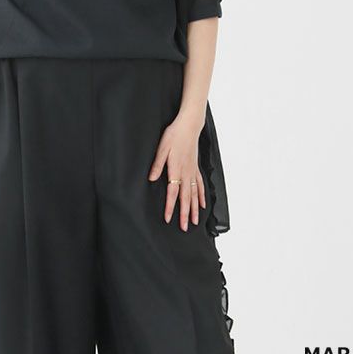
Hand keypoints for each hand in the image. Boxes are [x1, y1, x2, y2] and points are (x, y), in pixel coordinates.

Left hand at [148, 112, 206, 230]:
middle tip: (184, 228)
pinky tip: (201, 205)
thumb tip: (152, 178)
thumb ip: (157, 164)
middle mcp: (186, 173)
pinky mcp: (195, 169)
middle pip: (186, 198)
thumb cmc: (174, 135)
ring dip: (193, 209)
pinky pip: (199, 186)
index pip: (173, 193)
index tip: (169, 219)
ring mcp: (192, 172)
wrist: (189, 125)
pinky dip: (201, 197)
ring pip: (194, 195)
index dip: (170, 207)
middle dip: (184, 214)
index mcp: (176, 169)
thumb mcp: (162, 148)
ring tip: (194, 222)